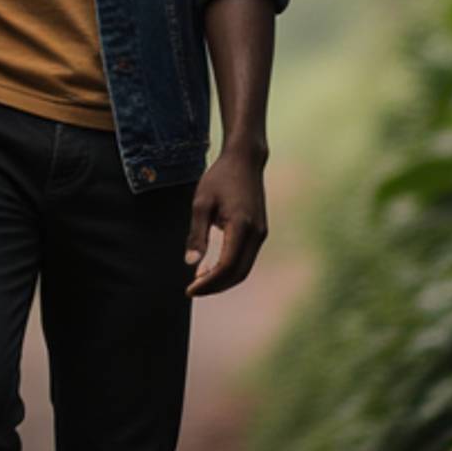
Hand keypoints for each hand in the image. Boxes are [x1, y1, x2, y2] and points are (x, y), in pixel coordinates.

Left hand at [183, 145, 267, 296]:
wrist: (245, 160)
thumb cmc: (220, 178)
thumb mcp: (201, 203)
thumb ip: (197, 234)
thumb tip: (190, 263)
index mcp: (242, 225)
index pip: (227, 266)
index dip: (209, 282)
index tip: (190, 289)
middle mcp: (256, 233)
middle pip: (238, 273)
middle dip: (216, 286)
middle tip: (193, 290)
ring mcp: (261, 233)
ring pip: (244, 268)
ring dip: (223, 279)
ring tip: (200, 281)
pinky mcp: (260, 231)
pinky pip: (246, 258)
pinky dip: (230, 268)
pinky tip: (211, 268)